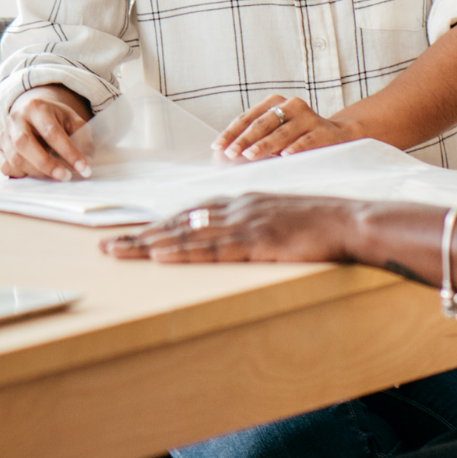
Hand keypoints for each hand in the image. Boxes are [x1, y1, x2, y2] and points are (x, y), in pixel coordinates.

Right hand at [0, 84, 93, 180]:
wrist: (34, 113)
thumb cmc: (56, 119)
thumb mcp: (72, 121)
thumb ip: (82, 138)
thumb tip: (86, 162)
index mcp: (36, 107)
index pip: (52, 131)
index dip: (69, 152)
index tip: (83, 168)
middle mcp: (16, 119)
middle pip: (24, 143)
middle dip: (46, 164)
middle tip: (65, 177)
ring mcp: (4, 134)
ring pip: (14, 157)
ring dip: (36, 172)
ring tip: (54, 176)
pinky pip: (5, 166)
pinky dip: (20, 174)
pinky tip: (35, 173)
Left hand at [100, 194, 358, 262]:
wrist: (349, 221)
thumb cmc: (320, 224)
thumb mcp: (280, 218)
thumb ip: (254, 225)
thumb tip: (231, 238)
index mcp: (242, 202)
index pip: (189, 214)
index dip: (158, 225)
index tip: (131, 235)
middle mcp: (236, 207)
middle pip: (178, 222)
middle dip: (140, 234)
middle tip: (106, 245)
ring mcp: (245, 223)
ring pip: (186, 234)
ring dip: (148, 243)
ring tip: (118, 252)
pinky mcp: (256, 240)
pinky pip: (211, 248)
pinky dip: (182, 251)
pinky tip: (160, 255)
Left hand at [212, 96, 361, 160]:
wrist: (337, 135)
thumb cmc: (297, 137)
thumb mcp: (275, 134)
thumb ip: (254, 140)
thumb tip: (225, 155)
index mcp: (275, 103)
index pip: (248, 118)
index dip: (232, 132)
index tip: (218, 147)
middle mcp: (291, 105)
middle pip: (263, 123)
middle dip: (245, 139)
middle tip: (231, 153)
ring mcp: (308, 117)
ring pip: (282, 132)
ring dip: (265, 144)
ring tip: (251, 155)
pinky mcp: (323, 130)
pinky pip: (307, 140)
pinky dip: (296, 148)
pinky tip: (285, 156)